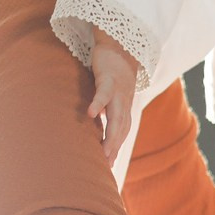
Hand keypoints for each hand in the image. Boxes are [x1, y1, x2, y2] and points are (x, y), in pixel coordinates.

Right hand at [88, 28, 138, 166]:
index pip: (121, 133)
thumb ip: (104, 111)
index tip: (109, 167)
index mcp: (123, 109)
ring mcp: (118, 92)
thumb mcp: (110, 96)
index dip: (116, 149)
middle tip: (107, 165)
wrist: (120, 47)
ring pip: (116, 116)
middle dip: (115, 148)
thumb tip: (95, 127)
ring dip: (111, 133)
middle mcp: (123, 103)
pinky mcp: (108, 78)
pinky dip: (98, 103)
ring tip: (104, 150)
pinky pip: (103, 93)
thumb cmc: (113, 75)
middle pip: (121, 129)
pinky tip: (91, 114)